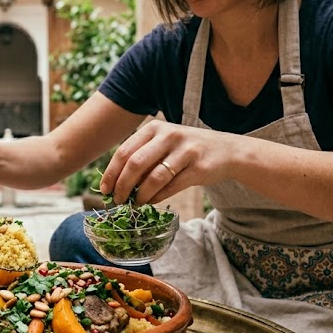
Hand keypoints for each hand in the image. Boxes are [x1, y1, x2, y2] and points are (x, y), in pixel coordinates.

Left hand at [99, 121, 236, 204]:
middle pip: (135, 164)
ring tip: (135, 204)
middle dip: (122, 186)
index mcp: (155, 127)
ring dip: (140, 195)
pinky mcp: (199, 167)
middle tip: (118, 201)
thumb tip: (115, 183)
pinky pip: (171, 187)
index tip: (104, 189)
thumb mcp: (164, 144)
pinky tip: (151, 202)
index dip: (111, 173)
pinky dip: (157, 198)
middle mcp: (169, 135)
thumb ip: (142, 157)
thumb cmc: (187, 150)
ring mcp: (185, 150)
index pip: (124, 151)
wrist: (227, 151)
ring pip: (153, 178)